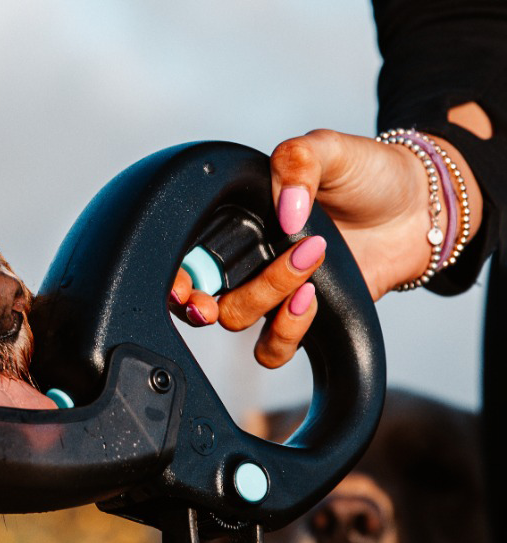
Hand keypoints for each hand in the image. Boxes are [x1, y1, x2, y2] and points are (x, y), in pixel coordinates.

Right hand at [170, 127, 483, 367]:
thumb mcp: (327, 147)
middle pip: (198, 298)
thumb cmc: (366, 174)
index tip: (181, 282)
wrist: (416, 207)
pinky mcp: (300, 320)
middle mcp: (244, 261)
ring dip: (266, 294)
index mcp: (235, 220)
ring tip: (308, 259)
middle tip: (207, 300)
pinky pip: (274, 348)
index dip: (174, 274)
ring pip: (236, 318)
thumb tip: (286, 209)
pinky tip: (312, 298)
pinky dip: (287, 330)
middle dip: (196, 304)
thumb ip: (298, 160)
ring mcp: (270, 293)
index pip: (186, 253)